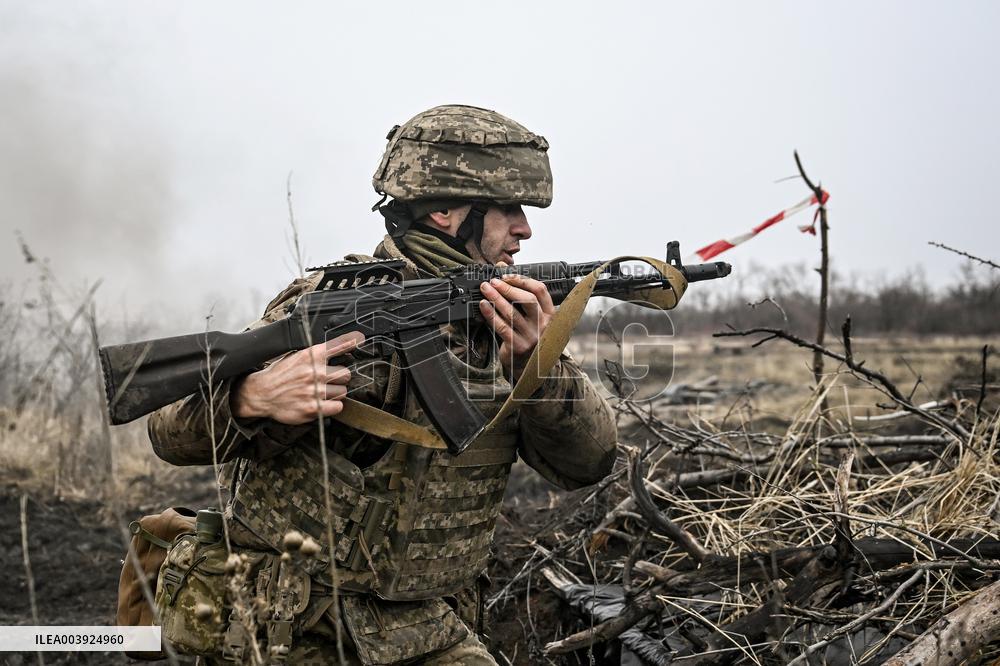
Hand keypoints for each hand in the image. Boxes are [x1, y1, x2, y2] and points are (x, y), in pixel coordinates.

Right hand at [230, 331, 363, 423]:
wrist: (261, 393)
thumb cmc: (280, 375)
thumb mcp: (296, 356)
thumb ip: (316, 354)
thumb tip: (339, 349)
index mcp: (310, 356)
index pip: (337, 345)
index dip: (351, 341)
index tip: (360, 338)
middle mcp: (314, 372)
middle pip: (346, 374)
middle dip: (339, 378)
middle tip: (327, 381)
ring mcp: (314, 391)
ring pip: (343, 392)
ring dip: (335, 393)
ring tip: (320, 392)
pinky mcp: (313, 408)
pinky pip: (338, 407)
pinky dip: (333, 406)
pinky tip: (323, 403)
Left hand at [479, 273, 554, 378]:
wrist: (527, 365)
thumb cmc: (527, 334)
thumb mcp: (531, 315)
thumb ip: (520, 293)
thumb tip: (502, 267)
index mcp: (550, 314)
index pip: (541, 291)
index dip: (523, 280)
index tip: (507, 275)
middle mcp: (544, 325)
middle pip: (528, 300)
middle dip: (508, 288)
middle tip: (494, 281)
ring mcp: (531, 337)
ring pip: (512, 313)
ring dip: (496, 298)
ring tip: (485, 289)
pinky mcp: (518, 346)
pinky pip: (502, 327)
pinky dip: (490, 314)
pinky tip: (483, 305)